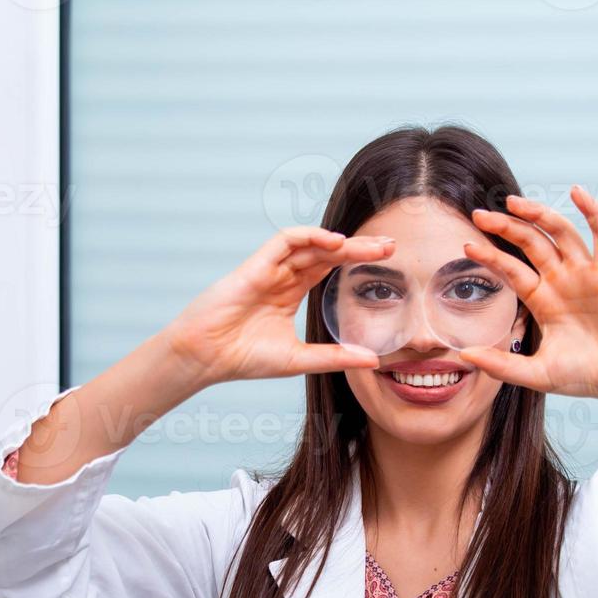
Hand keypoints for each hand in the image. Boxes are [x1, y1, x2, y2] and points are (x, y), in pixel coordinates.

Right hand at [163, 227, 390, 384]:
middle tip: (392, 246)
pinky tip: (334, 242)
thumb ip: (334, 357)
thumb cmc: (243, 358)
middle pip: (325, 253)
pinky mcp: (255, 265)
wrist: (205, 357)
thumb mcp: (298, 359)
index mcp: (290, 293)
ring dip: (341, 242)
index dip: (356, 262)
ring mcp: (268, 269)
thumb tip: (372, 361)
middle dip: (358, 247)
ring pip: (310, 244)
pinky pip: (285, 240)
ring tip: (373, 245)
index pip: (328, 269)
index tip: (387, 263)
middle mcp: (281, 277)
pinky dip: (310, 236)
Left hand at [459, 188, 597, 412]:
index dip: (491, 257)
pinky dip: (592, 212)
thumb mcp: (537, 373)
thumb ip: (501, 365)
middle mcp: (562, 281)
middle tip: (479, 215)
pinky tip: (577, 192)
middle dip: (506, 227)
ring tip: (512, 202)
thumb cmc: (587, 377)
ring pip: (560, 232)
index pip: (511, 270)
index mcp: (544, 300)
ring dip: (538, 214)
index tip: (467, 246)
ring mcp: (586, 273)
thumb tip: (464, 356)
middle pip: (530, 243)